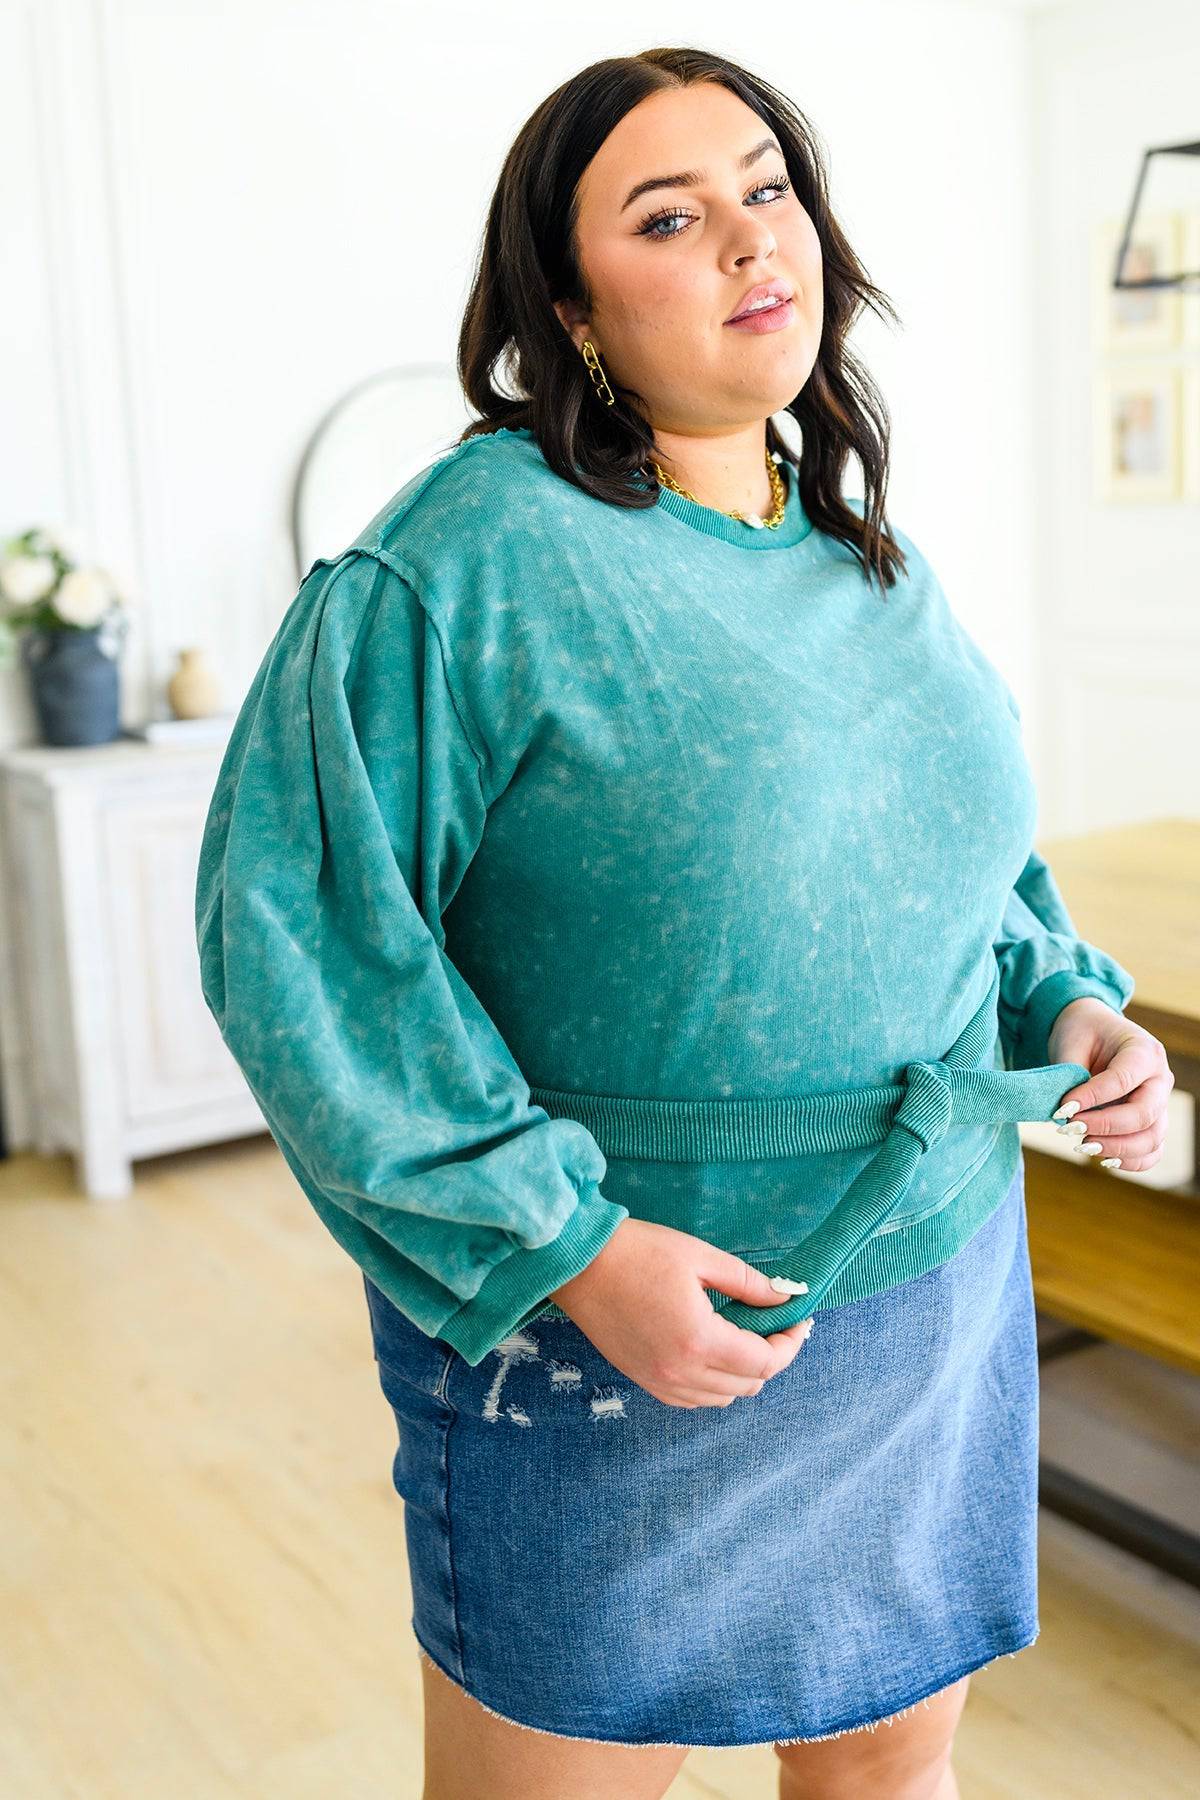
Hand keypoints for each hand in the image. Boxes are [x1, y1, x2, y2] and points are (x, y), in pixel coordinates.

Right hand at [547, 1217, 814, 1408]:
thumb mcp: (700, 1257)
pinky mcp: (641, 1379)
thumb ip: (748, 1283)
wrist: (578, 1263)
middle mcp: (680, 1372)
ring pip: (720, 1398)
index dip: (789, 1345)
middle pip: (747, 1386)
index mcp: (699, 1340)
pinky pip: (691, 1399)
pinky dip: (712, 1384)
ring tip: (745, 1338)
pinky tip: (713, 1354)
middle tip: (776, 1325)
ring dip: (742, 1374)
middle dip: (771, 1358)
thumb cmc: (638, 1251)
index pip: (764, 1363)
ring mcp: (658, 1381)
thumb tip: (786, 1296)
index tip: (799, 1321)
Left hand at [1048, 997, 1173, 1171]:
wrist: (1094, 1031)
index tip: (1063, 1108)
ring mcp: (1160, 1103)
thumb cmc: (1082, 1033)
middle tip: (1069, 1128)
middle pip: (1144, 1114)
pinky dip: (1130, 1161)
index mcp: (1144, 1051)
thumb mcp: (1071, 1042)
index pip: (1123, 1079)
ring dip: (1116, 1148)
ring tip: (1081, 1144)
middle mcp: (1160, 1079)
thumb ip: (1070, 1075)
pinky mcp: (1152, 1123)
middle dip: (1105, 1126)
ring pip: (1152, 1138)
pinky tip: (1101, 1158)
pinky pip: (1152, 1151)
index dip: (1093, 1097)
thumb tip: (1065, 1114)